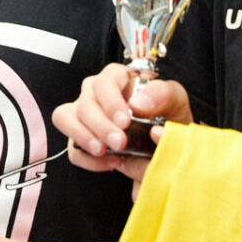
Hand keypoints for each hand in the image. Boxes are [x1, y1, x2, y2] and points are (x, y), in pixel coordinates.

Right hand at [52, 64, 191, 196]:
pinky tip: (106, 162)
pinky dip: (85, 157)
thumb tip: (137, 104)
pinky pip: (71, 146)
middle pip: (85, 101)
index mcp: (119, 78)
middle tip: (119, 143)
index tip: (124, 121)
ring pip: (66, 117)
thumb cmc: (167, 118)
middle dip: (100, 124)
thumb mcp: (175, 102)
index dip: (111, 100)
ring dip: (84, 136)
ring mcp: (83, 114)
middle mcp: (96, 93)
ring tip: (104, 151)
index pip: (105, 80)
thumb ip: (163, 96)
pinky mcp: (79, 137)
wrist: (165, 147)